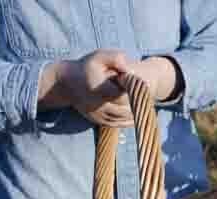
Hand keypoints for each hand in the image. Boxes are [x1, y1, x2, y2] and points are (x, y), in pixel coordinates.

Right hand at [38, 50, 178, 126]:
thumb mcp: (99, 57)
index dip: (136, 91)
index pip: (125, 93)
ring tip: (146, 110)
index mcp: (101, 89)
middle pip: (126, 109)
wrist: (66, 83)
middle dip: (138, 105)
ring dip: (135, 115)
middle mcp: (99, 104)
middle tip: (150, 100)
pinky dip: (127, 122)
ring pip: (122, 119)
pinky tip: (136, 118)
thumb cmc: (86, 67)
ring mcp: (97, 114)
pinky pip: (116, 124)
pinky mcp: (97, 120)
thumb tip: (128, 67)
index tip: (145, 87)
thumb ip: (115, 58)